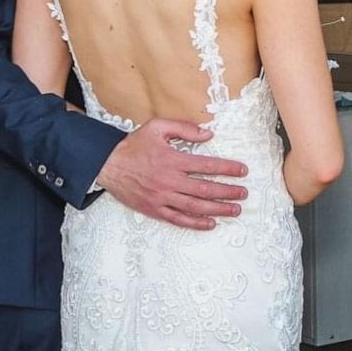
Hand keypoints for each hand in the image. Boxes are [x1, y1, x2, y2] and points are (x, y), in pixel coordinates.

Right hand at [95, 118, 248, 229]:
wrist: (107, 165)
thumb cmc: (134, 145)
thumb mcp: (157, 127)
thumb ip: (184, 128)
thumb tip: (208, 134)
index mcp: (173, 160)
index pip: (207, 166)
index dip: (227, 169)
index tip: (242, 170)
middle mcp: (169, 181)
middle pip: (205, 189)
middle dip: (228, 192)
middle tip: (243, 193)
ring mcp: (162, 197)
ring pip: (195, 207)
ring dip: (218, 209)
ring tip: (235, 209)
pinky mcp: (154, 209)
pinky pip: (178, 219)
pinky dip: (195, 223)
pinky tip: (210, 223)